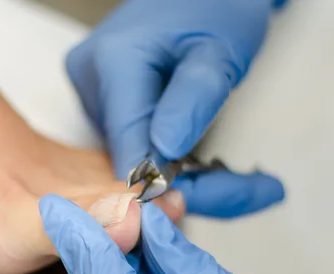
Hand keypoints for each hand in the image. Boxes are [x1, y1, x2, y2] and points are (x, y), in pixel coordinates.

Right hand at [66, 0, 285, 217]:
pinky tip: (183, 139)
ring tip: (215, 157)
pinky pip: (123, 136)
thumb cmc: (216, 7)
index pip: (129, 146)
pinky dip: (157, 147)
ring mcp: (88, 85)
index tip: (213, 195)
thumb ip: (196, 98)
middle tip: (245, 185)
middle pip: (126, 153)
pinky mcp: (95, 92)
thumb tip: (164, 152)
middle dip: (179, 176)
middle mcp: (88, 76)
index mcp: (114, 61)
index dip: (166, 182)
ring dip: (169, 163)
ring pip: (125, 149)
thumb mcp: (222, 50)